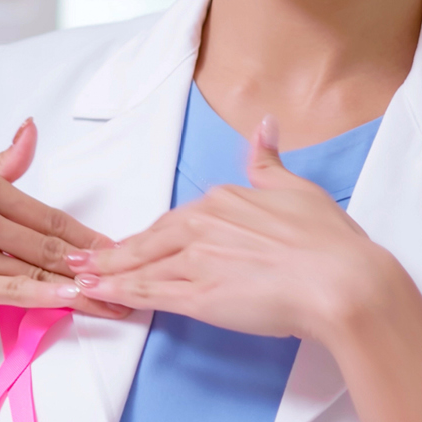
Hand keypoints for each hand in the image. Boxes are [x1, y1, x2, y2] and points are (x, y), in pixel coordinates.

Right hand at [0, 118, 119, 321]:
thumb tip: (31, 132)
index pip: (45, 212)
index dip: (84, 234)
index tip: (113, 246)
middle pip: (48, 243)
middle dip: (93, 262)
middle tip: (129, 274)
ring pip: (35, 270)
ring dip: (80, 286)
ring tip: (113, 297)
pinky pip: (12, 293)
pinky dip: (48, 298)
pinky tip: (74, 303)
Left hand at [67, 115, 401, 344]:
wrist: (343, 282)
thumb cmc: (330, 242)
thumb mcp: (298, 190)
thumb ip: (269, 162)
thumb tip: (263, 126)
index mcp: (224, 199)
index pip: (176, 220)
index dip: (152, 236)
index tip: (134, 242)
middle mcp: (203, 224)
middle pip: (149, 240)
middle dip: (114, 251)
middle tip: (82, 259)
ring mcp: (196, 259)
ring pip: (142, 265)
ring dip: (108, 272)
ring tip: (78, 279)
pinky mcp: (197, 294)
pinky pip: (149, 292)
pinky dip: (121, 292)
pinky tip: (101, 295)